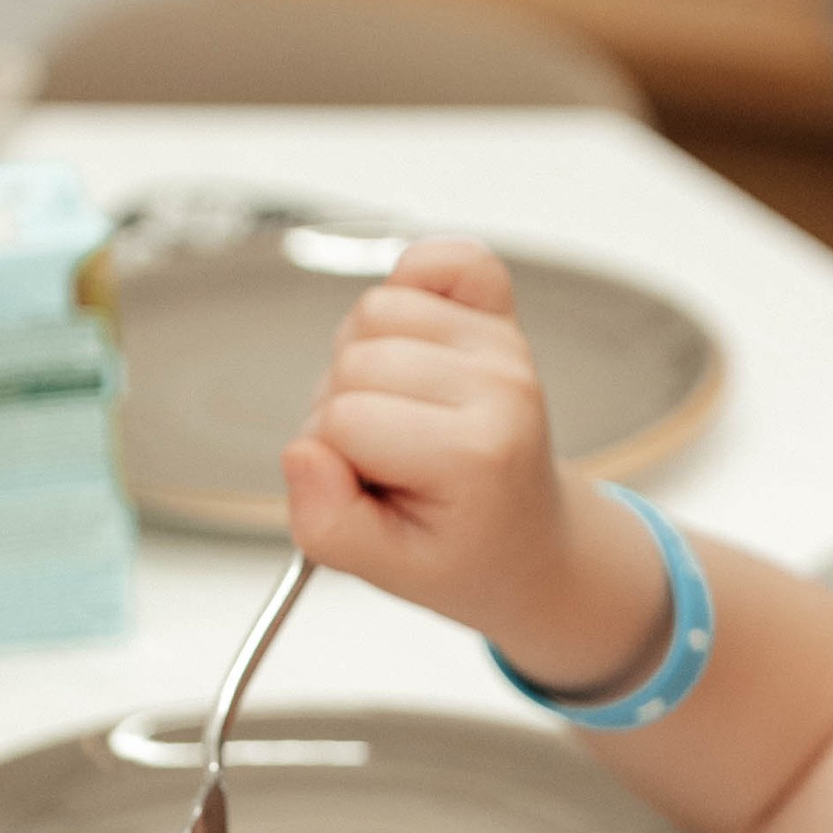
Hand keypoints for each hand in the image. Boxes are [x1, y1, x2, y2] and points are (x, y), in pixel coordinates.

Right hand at [281, 236, 664, 688]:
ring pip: (375, 311)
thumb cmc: (466, 554)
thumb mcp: (388, 572)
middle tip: (385, 459)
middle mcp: (498, 384)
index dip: (331, 462)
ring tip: (398, 415)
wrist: (532, 544)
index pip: (342, 421)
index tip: (372, 491)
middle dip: (344, 414)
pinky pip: (436, 260)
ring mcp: (501, 344)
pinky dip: (407, 289)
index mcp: (475, 452)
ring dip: (365, 361)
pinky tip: (413, 350)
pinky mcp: (499, 313)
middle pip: (354, 358)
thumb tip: (301, 452)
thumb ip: (328, 523)